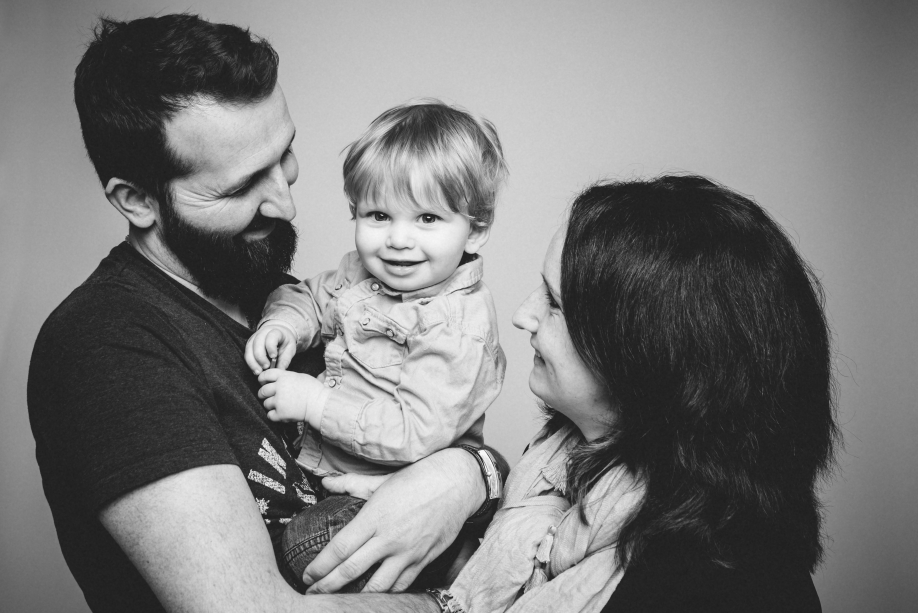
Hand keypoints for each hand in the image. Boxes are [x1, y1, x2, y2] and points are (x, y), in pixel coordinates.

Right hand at [245, 322, 297, 373]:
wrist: (278, 333)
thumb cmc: (285, 341)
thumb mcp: (290, 348)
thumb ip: (285, 359)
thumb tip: (280, 370)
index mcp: (275, 331)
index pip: (271, 337)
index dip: (271, 347)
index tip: (273, 357)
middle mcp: (262, 333)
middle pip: (257, 343)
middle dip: (260, 356)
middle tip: (266, 367)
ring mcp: (254, 338)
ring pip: (249, 349)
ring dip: (252, 362)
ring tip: (258, 372)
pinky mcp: (249, 344)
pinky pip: (247, 353)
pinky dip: (250, 363)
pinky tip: (255, 370)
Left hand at [257, 369, 326, 423]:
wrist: (319, 403)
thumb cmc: (314, 389)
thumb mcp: (300, 376)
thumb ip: (287, 377)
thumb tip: (278, 379)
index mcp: (284, 377)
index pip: (265, 375)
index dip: (262, 379)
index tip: (263, 383)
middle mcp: (279, 388)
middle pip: (262, 391)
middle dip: (263, 394)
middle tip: (269, 397)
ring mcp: (279, 401)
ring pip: (265, 404)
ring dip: (270, 405)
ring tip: (280, 406)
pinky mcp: (280, 413)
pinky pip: (270, 415)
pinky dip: (274, 415)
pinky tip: (281, 413)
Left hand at [302, 448, 484, 593]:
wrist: (457, 484)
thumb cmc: (419, 477)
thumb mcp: (382, 479)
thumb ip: (351, 483)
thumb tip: (325, 482)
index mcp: (374, 517)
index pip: (339, 549)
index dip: (320, 567)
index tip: (307, 576)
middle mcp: (389, 538)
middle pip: (351, 571)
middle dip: (327, 587)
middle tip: (312, 595)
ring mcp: (408, 552)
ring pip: (377, 586)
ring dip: (356, 597)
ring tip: (341, 601)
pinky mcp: (424, 559)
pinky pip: (402, 586)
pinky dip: (386, 594)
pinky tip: (375, 596)